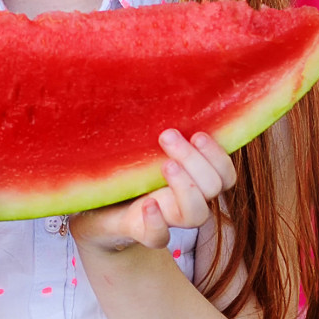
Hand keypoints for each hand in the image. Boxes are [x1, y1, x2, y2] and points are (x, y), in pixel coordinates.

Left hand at [68, 130, 234, 251]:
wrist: (94, 211)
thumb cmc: (123, 172)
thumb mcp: (140, 148)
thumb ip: (154, 128)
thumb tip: (153, 80)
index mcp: (191, 180)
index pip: (224, 174)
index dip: (219, 156)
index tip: (197, 133)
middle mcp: (184, 200)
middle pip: (213, 187)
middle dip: (196, 160)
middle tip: (167, 135)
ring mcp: (165, 218)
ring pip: (197, 214)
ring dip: (186, 186)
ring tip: (164, 164)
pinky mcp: (140, 231)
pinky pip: (158, 238)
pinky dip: (156, 222)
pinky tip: (148, 205)